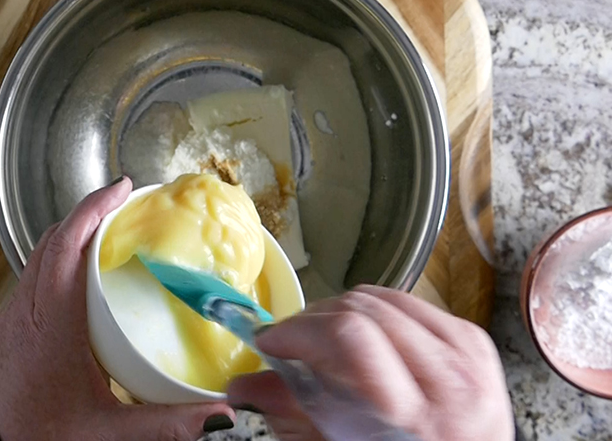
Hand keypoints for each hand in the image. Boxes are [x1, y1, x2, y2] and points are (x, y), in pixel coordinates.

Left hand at [0, 177, 235, 440]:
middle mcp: (26, 312)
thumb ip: (168, 424)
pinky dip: (62, 256)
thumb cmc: (42, 440)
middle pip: (52, 240)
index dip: (92, 210)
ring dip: (74, 233)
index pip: (66, 247)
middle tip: (126, 204)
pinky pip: (36, 273)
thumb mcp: (110, 434)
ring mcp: (15, 317)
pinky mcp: (14, 326)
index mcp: (50, 326)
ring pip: (41, 254)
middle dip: (88, 213)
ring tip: (111, 229)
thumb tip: (219, 414)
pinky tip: (87, 271)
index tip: (120, 189)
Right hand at [228, 285, 513, 440]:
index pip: (350, 337)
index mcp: (418, 417)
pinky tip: (364, 335)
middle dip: (312, 320)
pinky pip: (409, 302)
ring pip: (382, 298)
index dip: (299, 330)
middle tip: (289, 343)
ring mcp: (467, 355)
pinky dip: (376, 311)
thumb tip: (242, 384)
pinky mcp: (474, 339)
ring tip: (324, 340)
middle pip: (362, 312)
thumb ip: (293, 417)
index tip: (269, 341)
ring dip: (341, 312)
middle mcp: (451, 379)